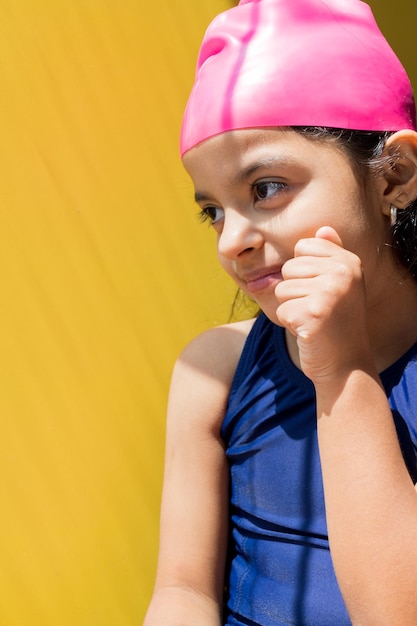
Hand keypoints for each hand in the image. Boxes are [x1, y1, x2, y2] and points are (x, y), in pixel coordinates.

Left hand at [275, 227, 373, 383]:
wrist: (346, 365)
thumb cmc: (337, 323)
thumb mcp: (339, 285)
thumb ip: (330, 255)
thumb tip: (323, 229)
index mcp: (349, 261)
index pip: (303, 246)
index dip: (303, 272)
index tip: (321, 292)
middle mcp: (343, 273)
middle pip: (289, 267)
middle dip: (295, 292)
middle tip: (316, 310)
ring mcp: (329, 292)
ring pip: (282, 288)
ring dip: (291, 308)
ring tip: (313, 320)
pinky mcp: (313, 313)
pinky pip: (281, 309)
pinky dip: (290, 324)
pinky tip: (309, 332)